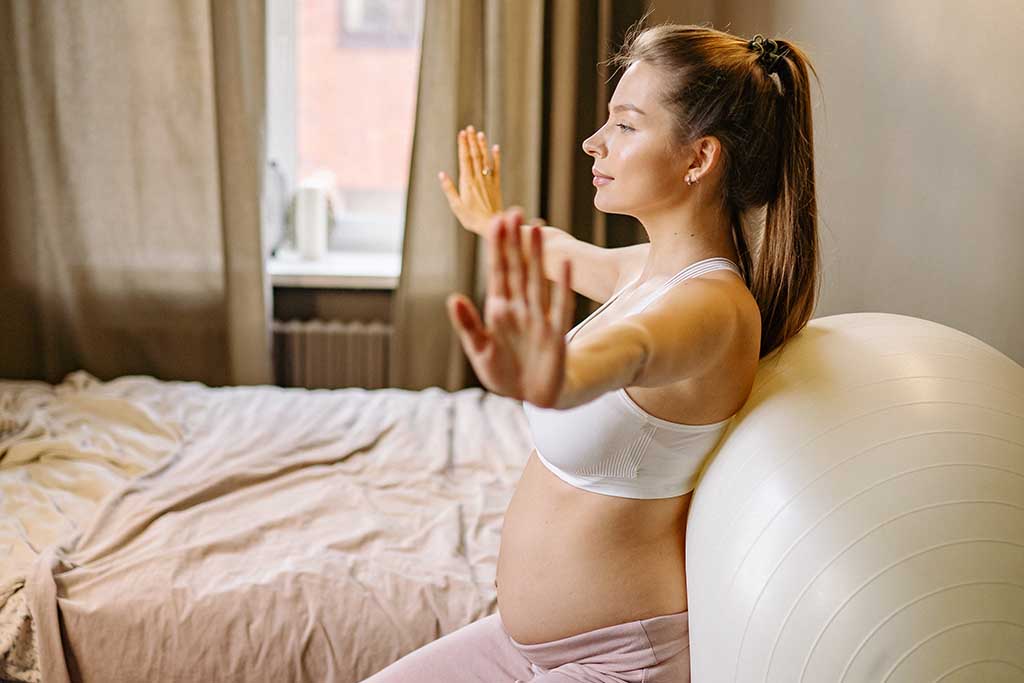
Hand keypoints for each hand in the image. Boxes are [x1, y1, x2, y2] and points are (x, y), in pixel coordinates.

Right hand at [438, 125, 502, 235]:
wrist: (491, 225)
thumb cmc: (471, 218)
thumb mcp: (456, 205)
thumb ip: (449, 189)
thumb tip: (441, 173)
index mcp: (467, 182)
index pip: (464, 159)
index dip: (463, 145)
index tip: (461, 133)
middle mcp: (478, 178)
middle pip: (474, 156)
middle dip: (471, 141)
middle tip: (469, 128)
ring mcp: (488, 181)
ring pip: (485, 159)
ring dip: (482, 146)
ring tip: (480, 133)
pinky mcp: (496, 185)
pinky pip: (496, 168)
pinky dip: (496, 157)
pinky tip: (495, 147)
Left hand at [446, 209, 573, 407]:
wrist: (531, 396)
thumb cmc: (504, 372)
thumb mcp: (479, 350)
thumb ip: (468, 324)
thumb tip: (453, 298)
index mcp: (499, 309)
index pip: (498, 272)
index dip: (497, 248)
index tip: (495, 222)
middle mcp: (519, 308)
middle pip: (517, 269)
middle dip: (514, 242)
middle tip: (513, 212)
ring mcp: (538, 318)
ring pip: (537, 281)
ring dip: (536, 257)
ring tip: (535, 229)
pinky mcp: (555, 334)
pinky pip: (559, 307)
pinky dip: (561, 288)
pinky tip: (564, 266)